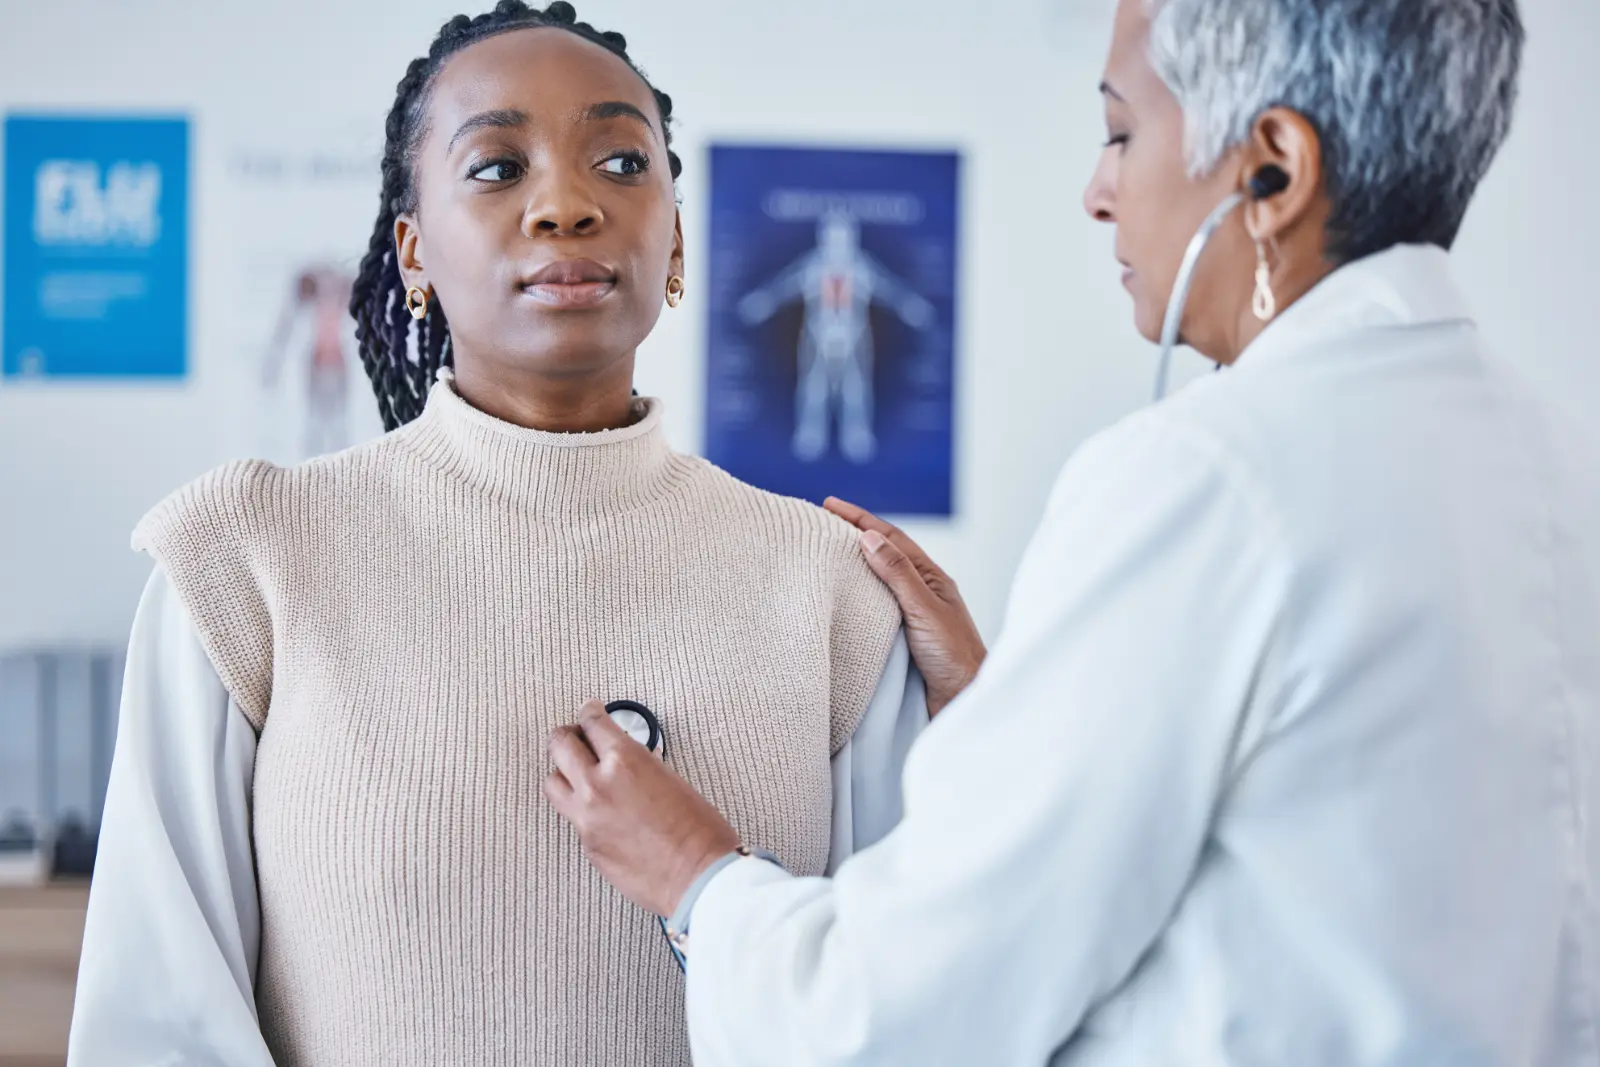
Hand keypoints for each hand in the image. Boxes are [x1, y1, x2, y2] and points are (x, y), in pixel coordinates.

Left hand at [545, 701, 741, 917]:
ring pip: (553, 783)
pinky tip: (600, 812)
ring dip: (563, 773)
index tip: (589, 710)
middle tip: (575, 735)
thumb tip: (628, 764)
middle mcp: (597, 786)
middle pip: (560, 746)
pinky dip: (582, 810)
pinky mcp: (587, 846)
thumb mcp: (672, 780)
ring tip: (577, 774)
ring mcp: (586, 819)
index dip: (589, 712)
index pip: (592, 723)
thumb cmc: (700, 831)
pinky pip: (572, 818)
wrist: (699, 877)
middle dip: (567, 736)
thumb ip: (640, 767)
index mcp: (624, 762)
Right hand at [825, 498, 986, 715]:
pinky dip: (856, 594)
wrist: (965, 699)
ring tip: (824, 553)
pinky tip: (840, 596)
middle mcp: (921, 591)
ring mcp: (911, 613)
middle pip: (883, 554)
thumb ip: (897, 574)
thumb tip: (868, 537)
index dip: (860, 519)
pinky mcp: (901, 637)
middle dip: (853, 535)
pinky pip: (874, 607)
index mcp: (931, 577)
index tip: (830, 505)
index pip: (891, 539)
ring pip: (878, 580)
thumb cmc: (954, 656)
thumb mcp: (923, 609)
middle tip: (820, 523)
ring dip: (853, 564)